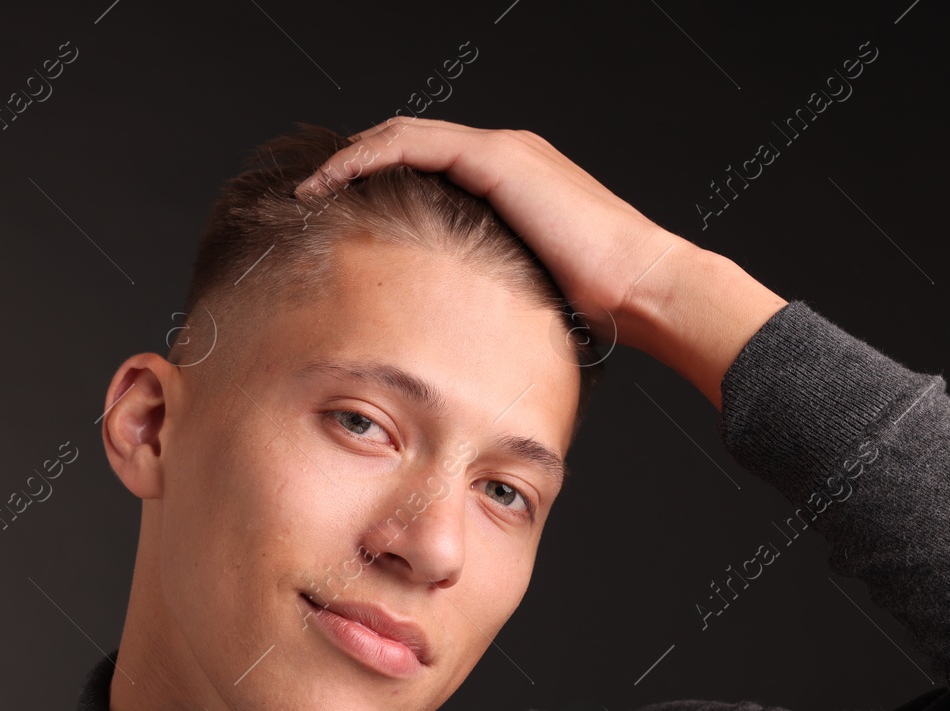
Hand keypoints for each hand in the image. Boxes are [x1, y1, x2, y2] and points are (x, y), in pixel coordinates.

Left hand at [295, 118, 787, 409]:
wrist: (643, 288)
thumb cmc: (596, 307)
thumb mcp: (519, 296)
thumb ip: (482, 294)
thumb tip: (445, 336)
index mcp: (507, 184)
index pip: (425, 167)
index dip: (375, 183)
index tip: (334, 217)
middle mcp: (501, 157)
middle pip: (405, 143)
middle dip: (352, 166)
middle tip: (306, 198)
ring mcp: (500, 152)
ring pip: (401, 135)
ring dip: (348, 159)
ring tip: (307, 190)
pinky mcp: (497, 158)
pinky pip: (413, 143)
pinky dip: (366, 157)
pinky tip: (333, 182)